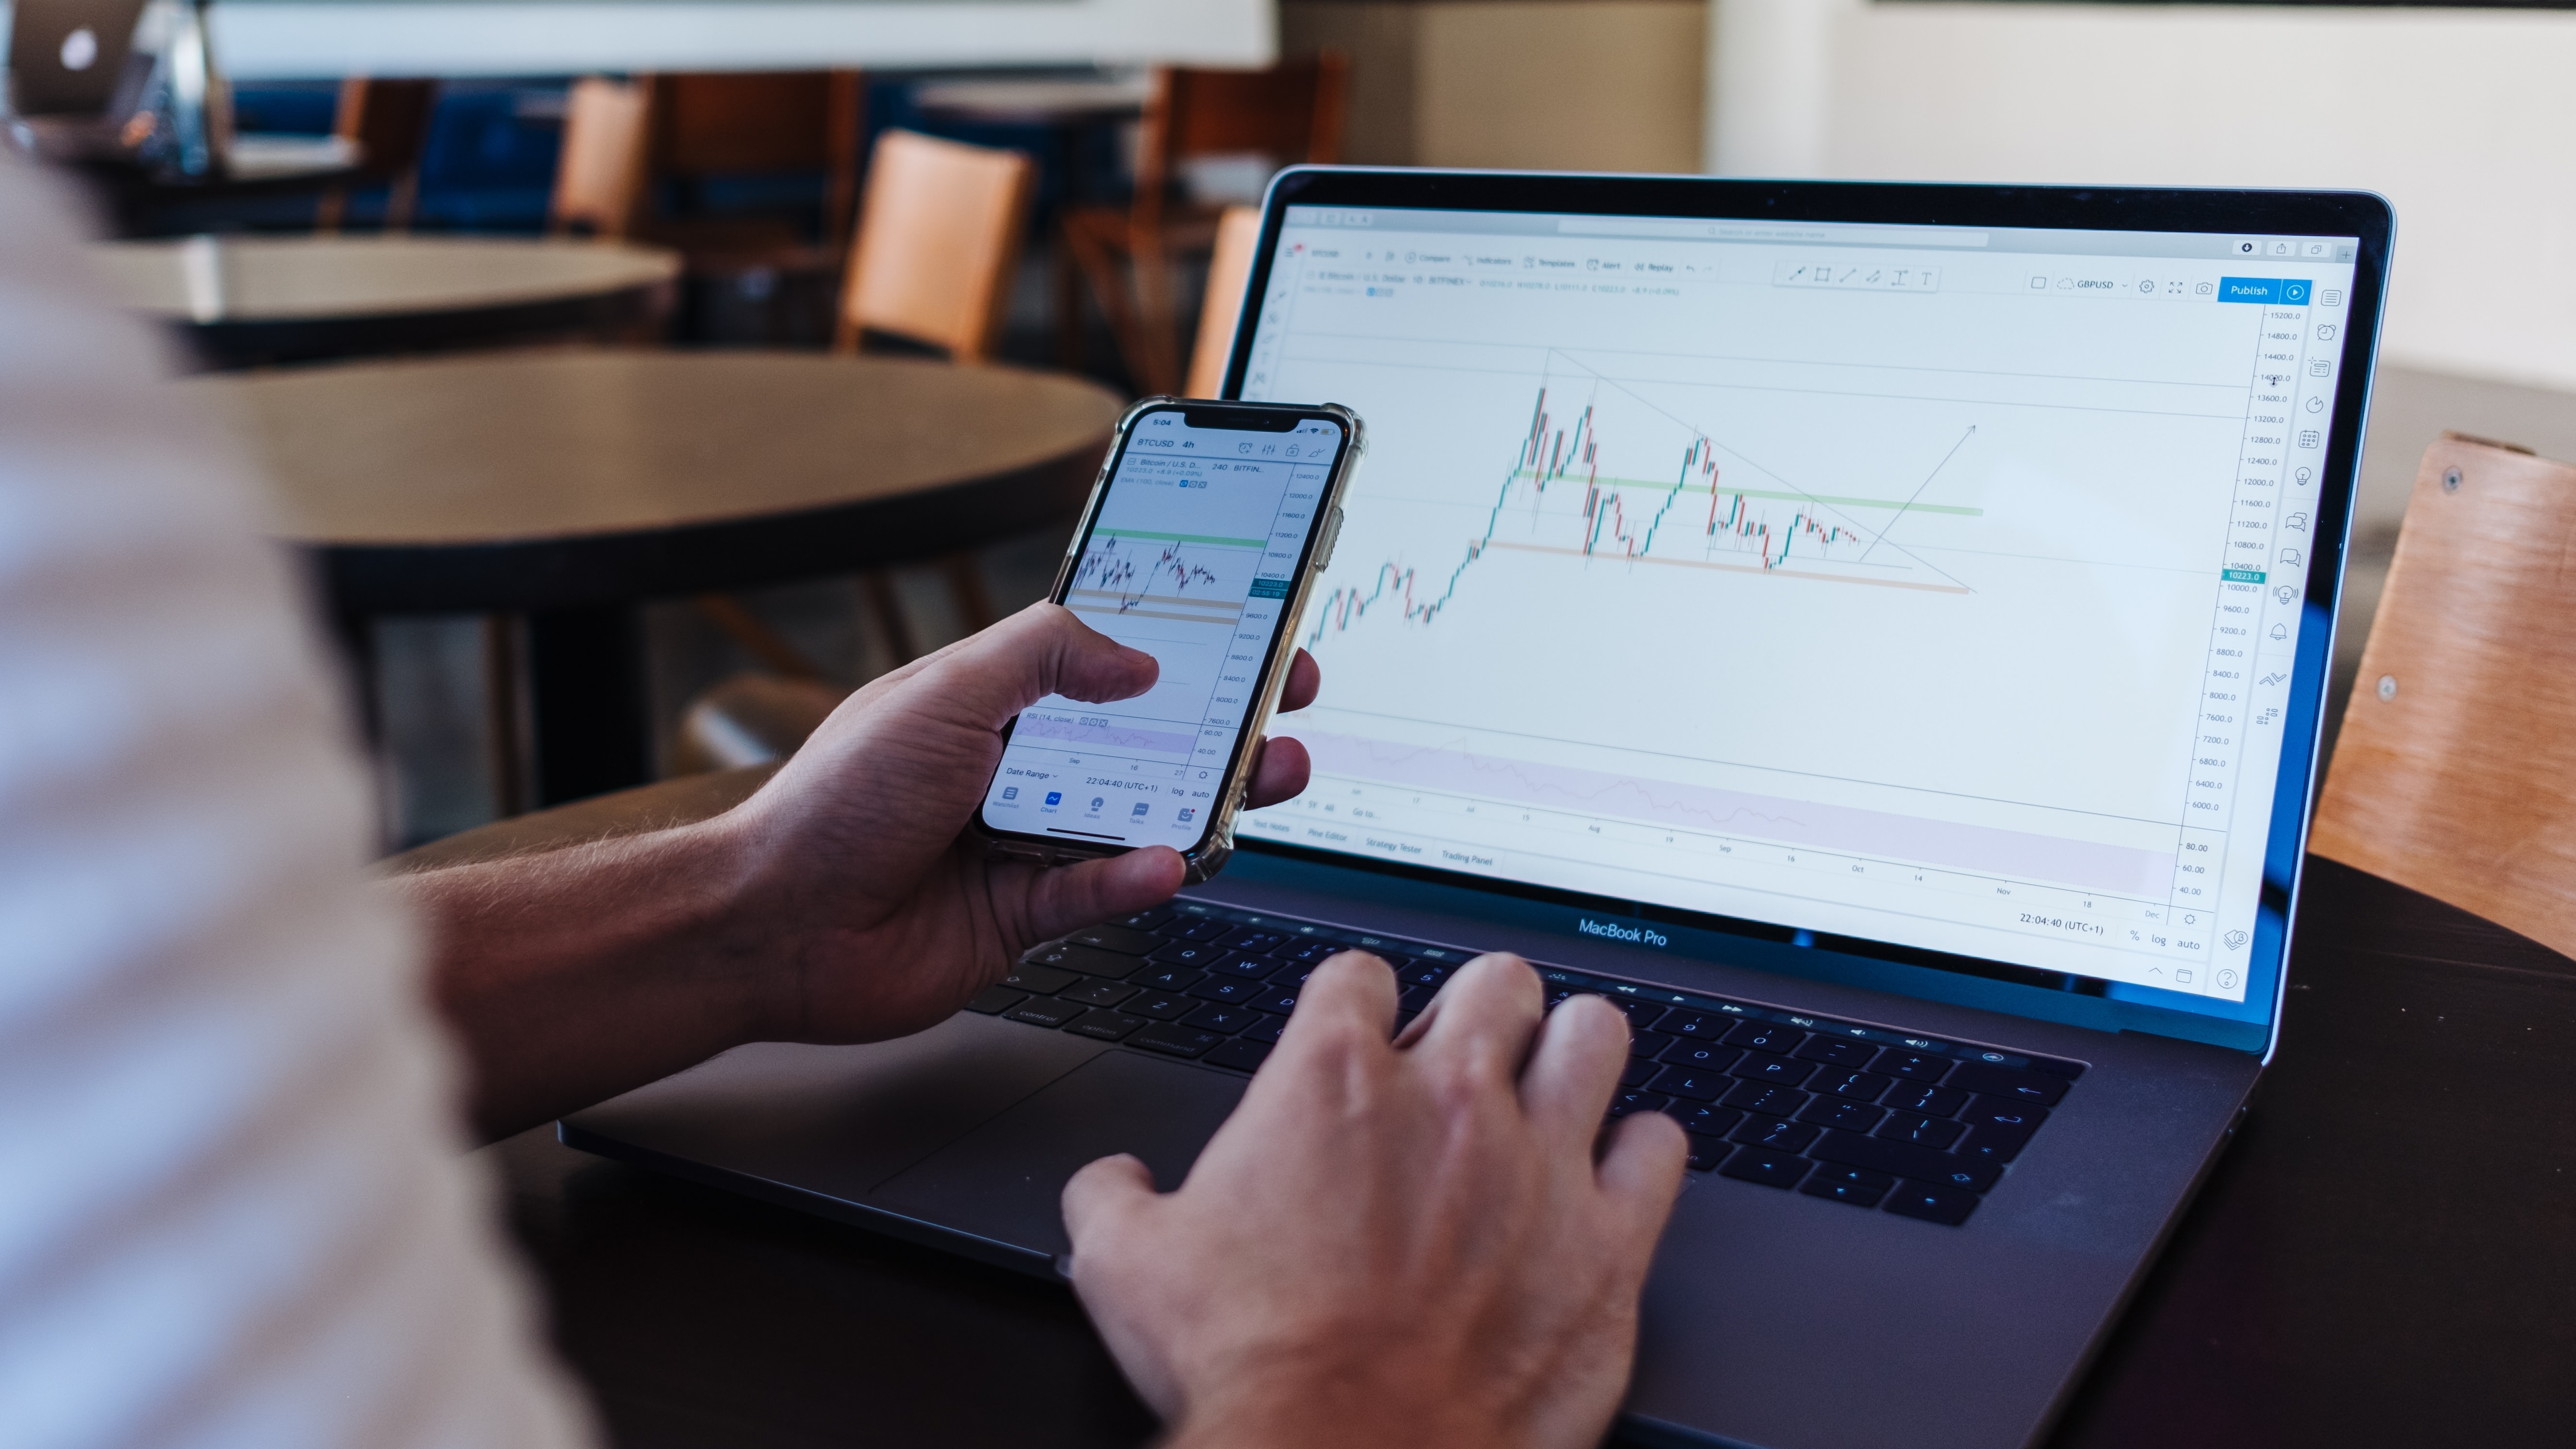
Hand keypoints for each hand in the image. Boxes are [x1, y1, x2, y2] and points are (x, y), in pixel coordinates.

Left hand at [715, 602, 1319, 1043]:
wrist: (772, 924)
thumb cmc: (835, 801)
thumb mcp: (943, 691)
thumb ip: (1044, 655)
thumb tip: (1136, 659)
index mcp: (995, 701)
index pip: (1106, 662)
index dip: (1180, 647)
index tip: (1250, 633)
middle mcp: (1016, 769)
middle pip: (1144, 742)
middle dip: (1223, 724)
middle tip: (1287, 708)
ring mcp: (1023, 845)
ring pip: (1139, 819)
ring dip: (1207, 800)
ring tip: (1265, 778)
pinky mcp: (1023, 919)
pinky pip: (1099, 895)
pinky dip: (1135, 880)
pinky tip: (1165, 863)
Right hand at [1061, 952, 1689, 1448]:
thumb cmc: (1250, 1367)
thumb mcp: (1126, 1268)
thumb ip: (1115, 1199)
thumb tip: (1114, 1185)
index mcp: (1333, 1080)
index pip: (1361, 974)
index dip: (1357, 1005)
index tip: (1361, 1037)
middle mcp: (1448, 1098)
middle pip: (1498, 981)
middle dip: (1481, 1011)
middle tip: (1466, 1059)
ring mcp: (1540, 1164)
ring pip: (1596, 1033)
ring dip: (1573, 1055)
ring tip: (1554, 1089)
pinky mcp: (1609, 1243)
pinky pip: (1661, 1148)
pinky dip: (1640, 1154)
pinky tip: (1614, 1175)